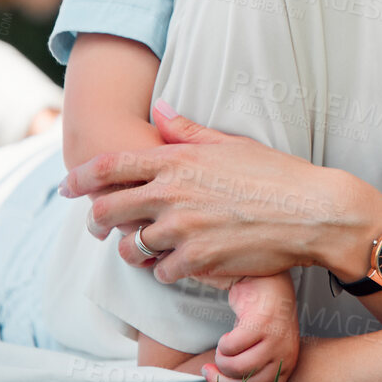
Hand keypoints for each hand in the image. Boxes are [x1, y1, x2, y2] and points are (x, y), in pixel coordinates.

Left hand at [59, 101, 381, 283]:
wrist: (315, 212)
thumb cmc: (278, 174)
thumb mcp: (232, 145)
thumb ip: (188, 131)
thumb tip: (158, 110)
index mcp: (179, 160)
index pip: (110, 166)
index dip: (80, 176)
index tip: (67, 185)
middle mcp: (174, 193)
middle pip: (108, 210)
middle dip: (97, 219)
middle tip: (100, 226)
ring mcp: (184, 229)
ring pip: (131, 247)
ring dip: (133, 250)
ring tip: (145, 249)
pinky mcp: (198, 259)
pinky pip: (162, 271)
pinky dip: (167, 270)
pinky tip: (180, 264)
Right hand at [205, 274, 299, 381]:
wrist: (270, 284)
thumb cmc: (262, 321)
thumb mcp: (264, 350)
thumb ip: (253, 370)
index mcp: (288, 364)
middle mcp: (285, 354)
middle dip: (220, 381)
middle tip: (209, 369)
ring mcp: (275, 339)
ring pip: (237, 368)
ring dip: (221, 361)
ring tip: (222, 350)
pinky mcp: (261, 323)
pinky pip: (232, 346)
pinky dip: (223, 344)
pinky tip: (227, 335)